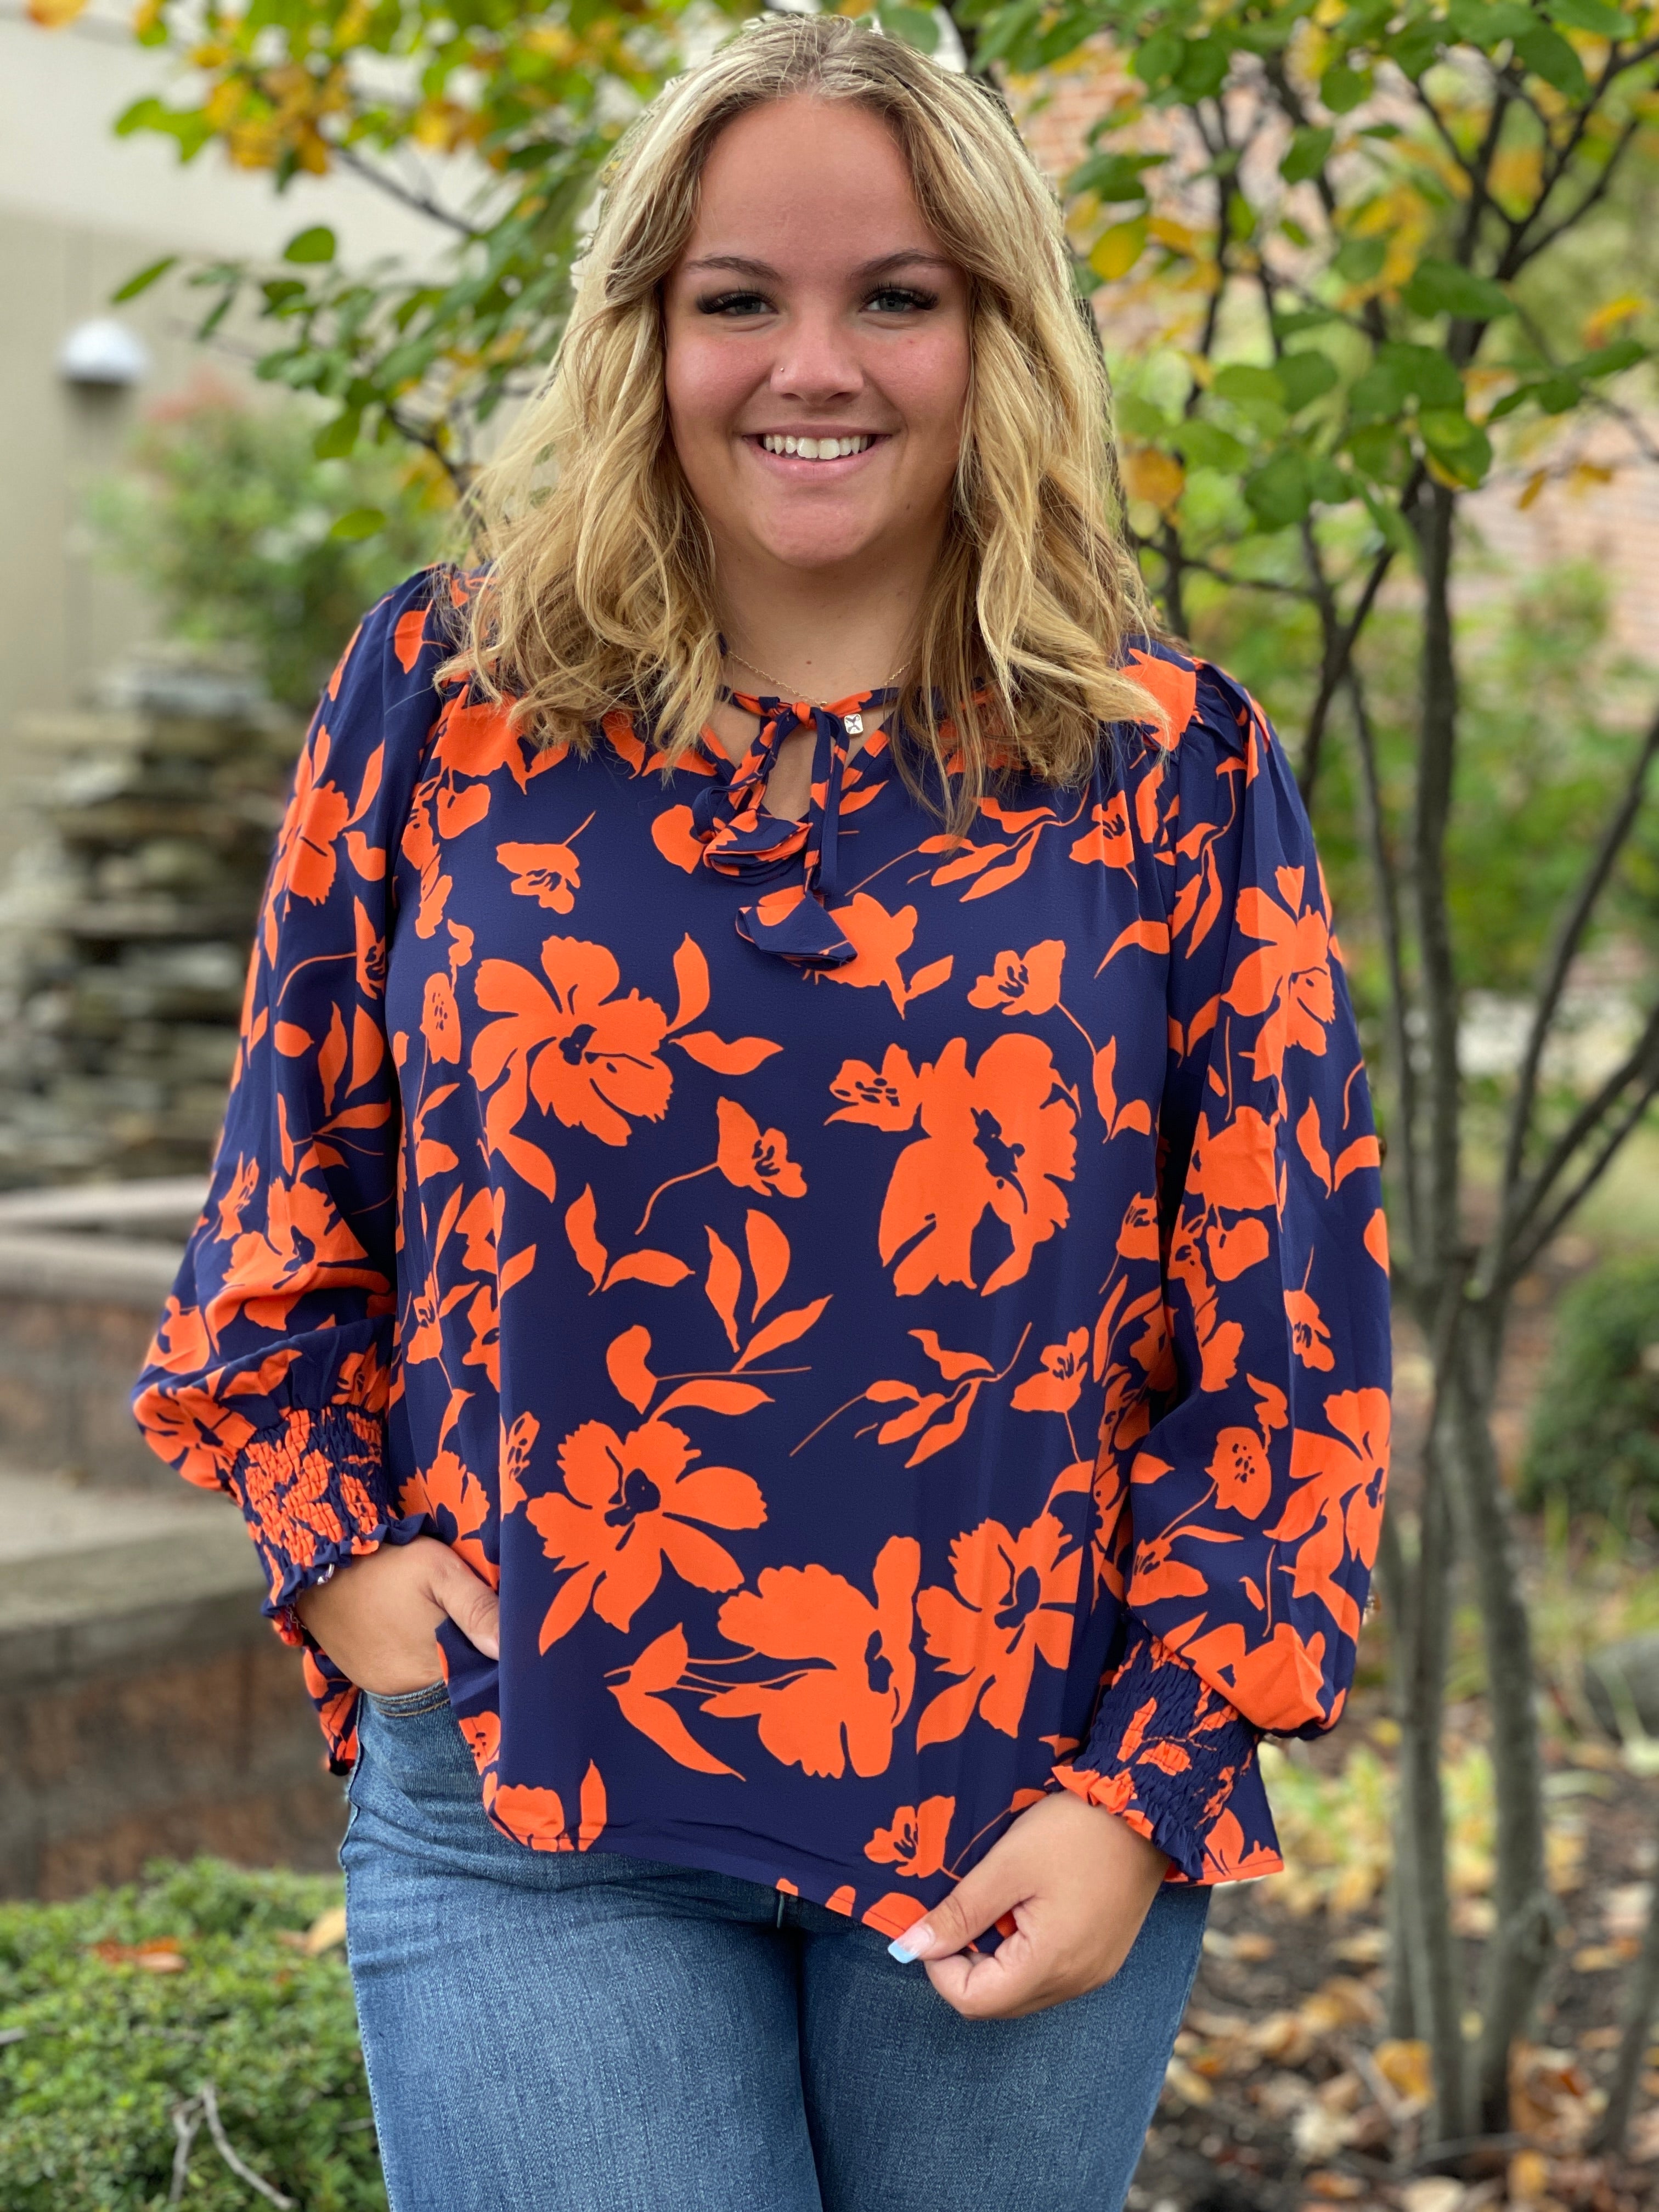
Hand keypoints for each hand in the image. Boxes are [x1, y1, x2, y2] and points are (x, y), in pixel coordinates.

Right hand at [293, 1537, 499, 1695]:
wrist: (316, 1559)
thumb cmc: (385, 1561)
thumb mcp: (439, 1571)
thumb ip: (478, 1608)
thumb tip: (513, 1651)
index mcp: (433, 1671)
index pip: (484, 1681)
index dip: (501, 1661)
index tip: (515, 1639)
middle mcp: (408, 1691)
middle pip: (459, 1682)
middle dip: (477, 1659)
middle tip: (485, 1623)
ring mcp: (384, 1686)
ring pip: (433, 1680)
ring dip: (447, 1658)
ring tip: (451, 1623)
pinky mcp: (366, 1675)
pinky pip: (406, 1675)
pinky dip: (420, 1657)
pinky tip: (424, 1629)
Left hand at [891, 1790, 1169, 2019]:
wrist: (1144, 1809)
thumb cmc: (1074, 1831)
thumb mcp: (1007, 1865)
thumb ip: (959, 1912)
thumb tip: (911, 1947)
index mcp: (1050, 1964)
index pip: (974, 2001)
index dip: (941, 1968)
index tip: (937, 1923)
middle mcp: (1075, 1982)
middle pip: (998, 2001)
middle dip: (966, 1964)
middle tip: (964, 1911)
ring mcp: (1093, 1972)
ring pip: (1023, 1989)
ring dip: (995, 1958)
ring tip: (996, 1904)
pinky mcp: (1103, 1956)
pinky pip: (1050, 1973)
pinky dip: (1024, 1952)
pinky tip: (1025, 1908)